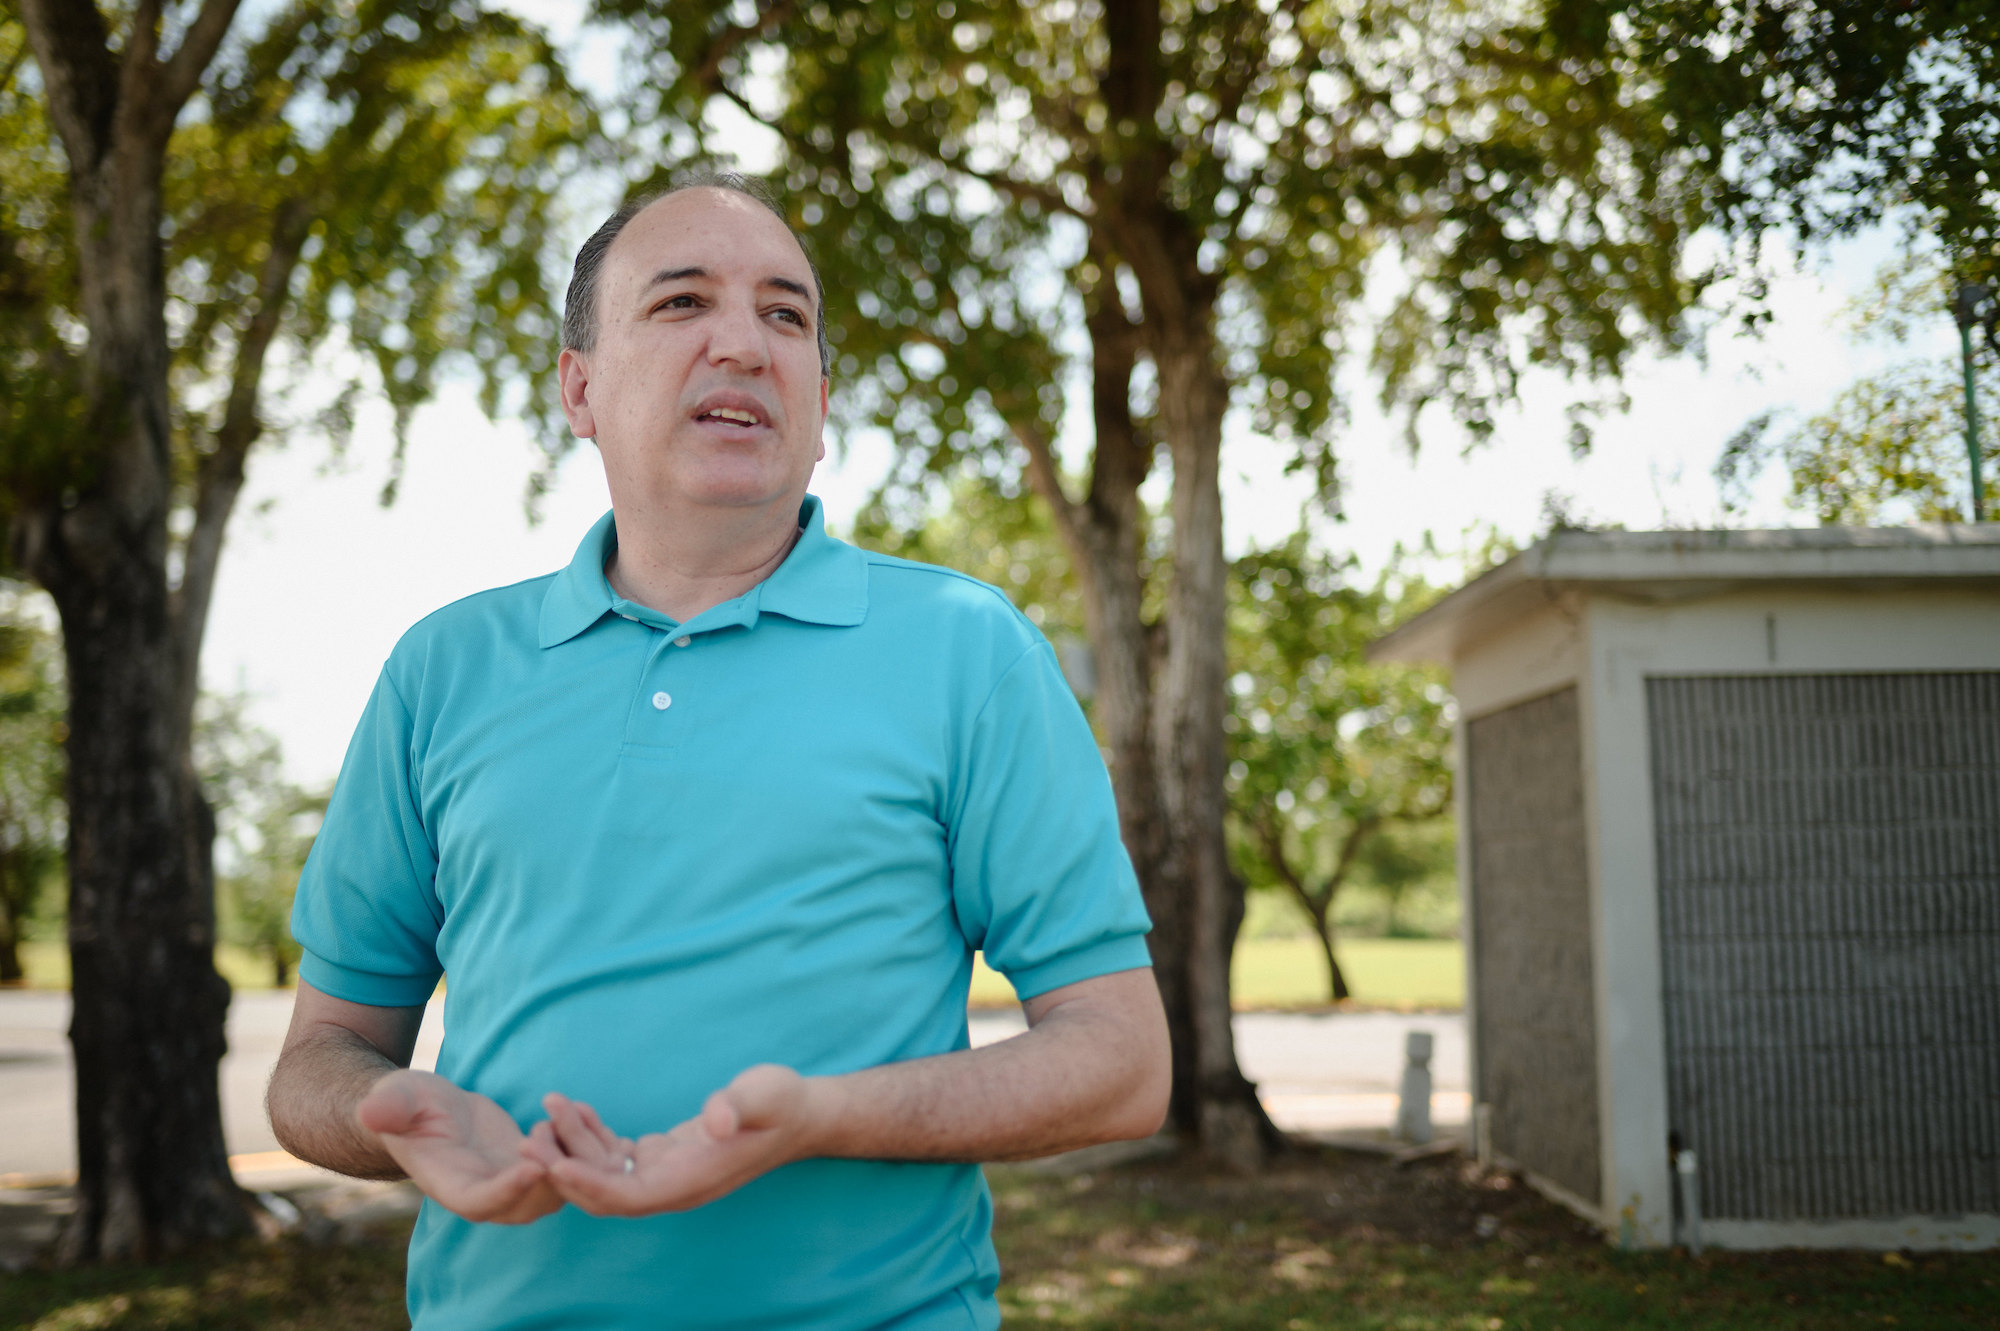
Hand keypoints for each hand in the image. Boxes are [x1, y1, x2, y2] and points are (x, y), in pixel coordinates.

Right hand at [357, 1069, 559, 1223]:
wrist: (427, 1109)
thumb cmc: (404, 1104)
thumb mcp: (395, 1100)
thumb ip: (388, 1109)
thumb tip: (370, 1112)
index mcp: (449, 1185)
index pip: (480, 1202)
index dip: (506, 1190)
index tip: (531, 1167)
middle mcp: (484, 1192)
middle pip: (526, 1206)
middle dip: (547, 1177)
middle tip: (551, 1133)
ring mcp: (510, 1182)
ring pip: (553, 1190)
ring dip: (569, 1160)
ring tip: (566, 1113)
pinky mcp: (531, 1164)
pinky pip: (564, 1168)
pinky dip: (578, 1148)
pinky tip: (581, 1111)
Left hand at [524, 1064, 820, 1216]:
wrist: (801, 1113)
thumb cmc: (782, 1103)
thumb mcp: (763, 1097)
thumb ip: (736, 1107)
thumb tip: (717, 1119)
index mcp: (690, 1181)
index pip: (626, 1198)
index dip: (587, 1185)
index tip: (552, 1164)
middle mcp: (672, 1187)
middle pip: (603, 1192)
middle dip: (563, 1167)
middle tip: (530, 1135)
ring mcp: (666, 1173)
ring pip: (603, 1172)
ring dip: (571, 1145)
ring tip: (548, 1106)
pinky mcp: (662, 1156)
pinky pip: (614, 1156)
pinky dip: (591, 1135)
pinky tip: (574, 1107)